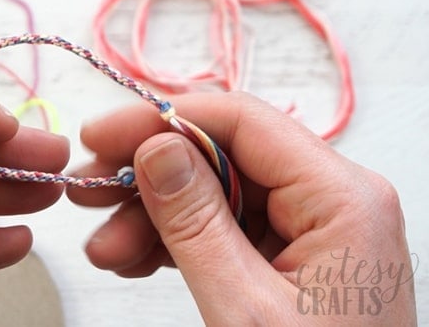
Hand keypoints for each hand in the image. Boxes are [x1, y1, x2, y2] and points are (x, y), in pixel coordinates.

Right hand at [68, 92, 415, 324]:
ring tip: (106, 249)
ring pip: (214, 196)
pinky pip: (222, 230)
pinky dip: (175, 243)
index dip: (162, 120)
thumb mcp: (244, 308)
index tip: (100, 137)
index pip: (242, 122)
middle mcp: (331, 200)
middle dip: (148, 176)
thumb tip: (155, 149)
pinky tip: (134, 258)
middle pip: (222, 158)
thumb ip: (196, 223)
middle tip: (87, 192)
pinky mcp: (290, 256)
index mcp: (341, 198)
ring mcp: (310, 229)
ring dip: (152, 218)